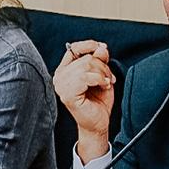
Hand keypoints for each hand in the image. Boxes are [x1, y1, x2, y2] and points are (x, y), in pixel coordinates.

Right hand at [52, 40, 114, 161]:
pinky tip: (102, 86)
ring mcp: (61, 86)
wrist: (98, 123)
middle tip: (109, 78)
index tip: (102, 49)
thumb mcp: (101, 75)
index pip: (74, 48)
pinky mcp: (67, 94)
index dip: (90, 45)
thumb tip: (101, 48)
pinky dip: (99, 80)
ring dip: (102, 73)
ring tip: (106, 83)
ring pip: (86, 66)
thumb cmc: (98, 102)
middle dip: (103, 66)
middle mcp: (60, 76)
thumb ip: (100, 60)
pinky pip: (86, 77)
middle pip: (85, 58)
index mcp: (65, 70)